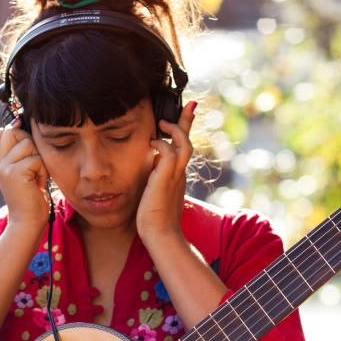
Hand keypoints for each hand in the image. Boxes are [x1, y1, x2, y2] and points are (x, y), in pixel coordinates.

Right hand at [0, 119, 49, 228]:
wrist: (27, 222)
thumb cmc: (30, 200)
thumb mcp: (21, 175)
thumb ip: (19, 156)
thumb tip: (21, 127)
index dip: (10, 132)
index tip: (24, 144)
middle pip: (12, 131)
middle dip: (29, 142)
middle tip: (34, 164)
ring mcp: (5, 167)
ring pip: (27, 143)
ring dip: (39, 159)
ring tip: (37, 176)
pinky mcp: (16, 173)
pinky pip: (36, 159)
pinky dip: (43, 171)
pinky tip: (39, 184)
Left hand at [136, 101, 196, 245]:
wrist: (161, 236)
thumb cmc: (155, 220)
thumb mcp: (155, 193)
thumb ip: (155, 179)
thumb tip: (151, 166)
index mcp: (177, 176)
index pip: (183, 149)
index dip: (184, 132)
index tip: (185, 116)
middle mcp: (180, 173)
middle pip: (188, 141)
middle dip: (187, 122)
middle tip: (190, 105)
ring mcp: (176, 175)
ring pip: (184, 144)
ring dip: (175, 130)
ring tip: (163, 122)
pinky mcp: (167, 178)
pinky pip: (169, 152)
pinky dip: (161, 143)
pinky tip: (151, 143)